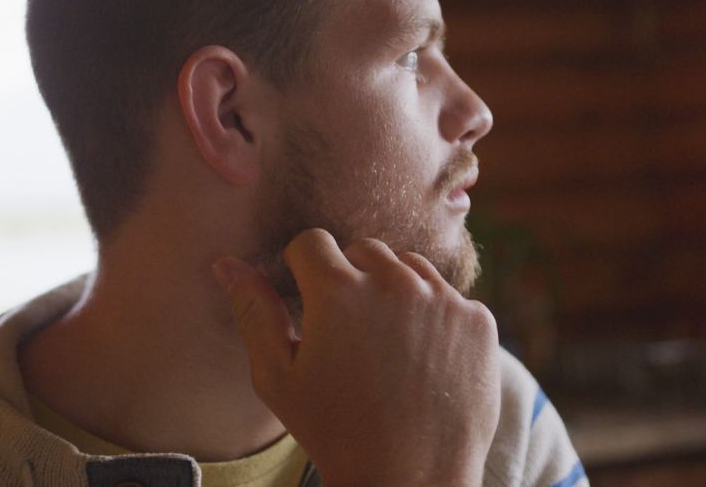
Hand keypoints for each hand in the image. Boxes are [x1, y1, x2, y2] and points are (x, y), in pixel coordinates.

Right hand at [213, 228, 500, 486]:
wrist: (410, 479)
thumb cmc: (335, 431)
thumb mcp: (278, 377)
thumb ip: (254, 311)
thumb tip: (226, 263)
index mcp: (339, 291)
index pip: (313, 242)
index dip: (304, 269)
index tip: (310, 299)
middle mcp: (395, 283)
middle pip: (364, 250)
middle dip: (352, 279)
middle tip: (350, 333)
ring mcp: (444, 299)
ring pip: (409, 268)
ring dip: (395, 292)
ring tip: (387, 346)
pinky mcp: (479, 319)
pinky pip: (449, 297)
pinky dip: (436, 318)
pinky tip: (424, 360)